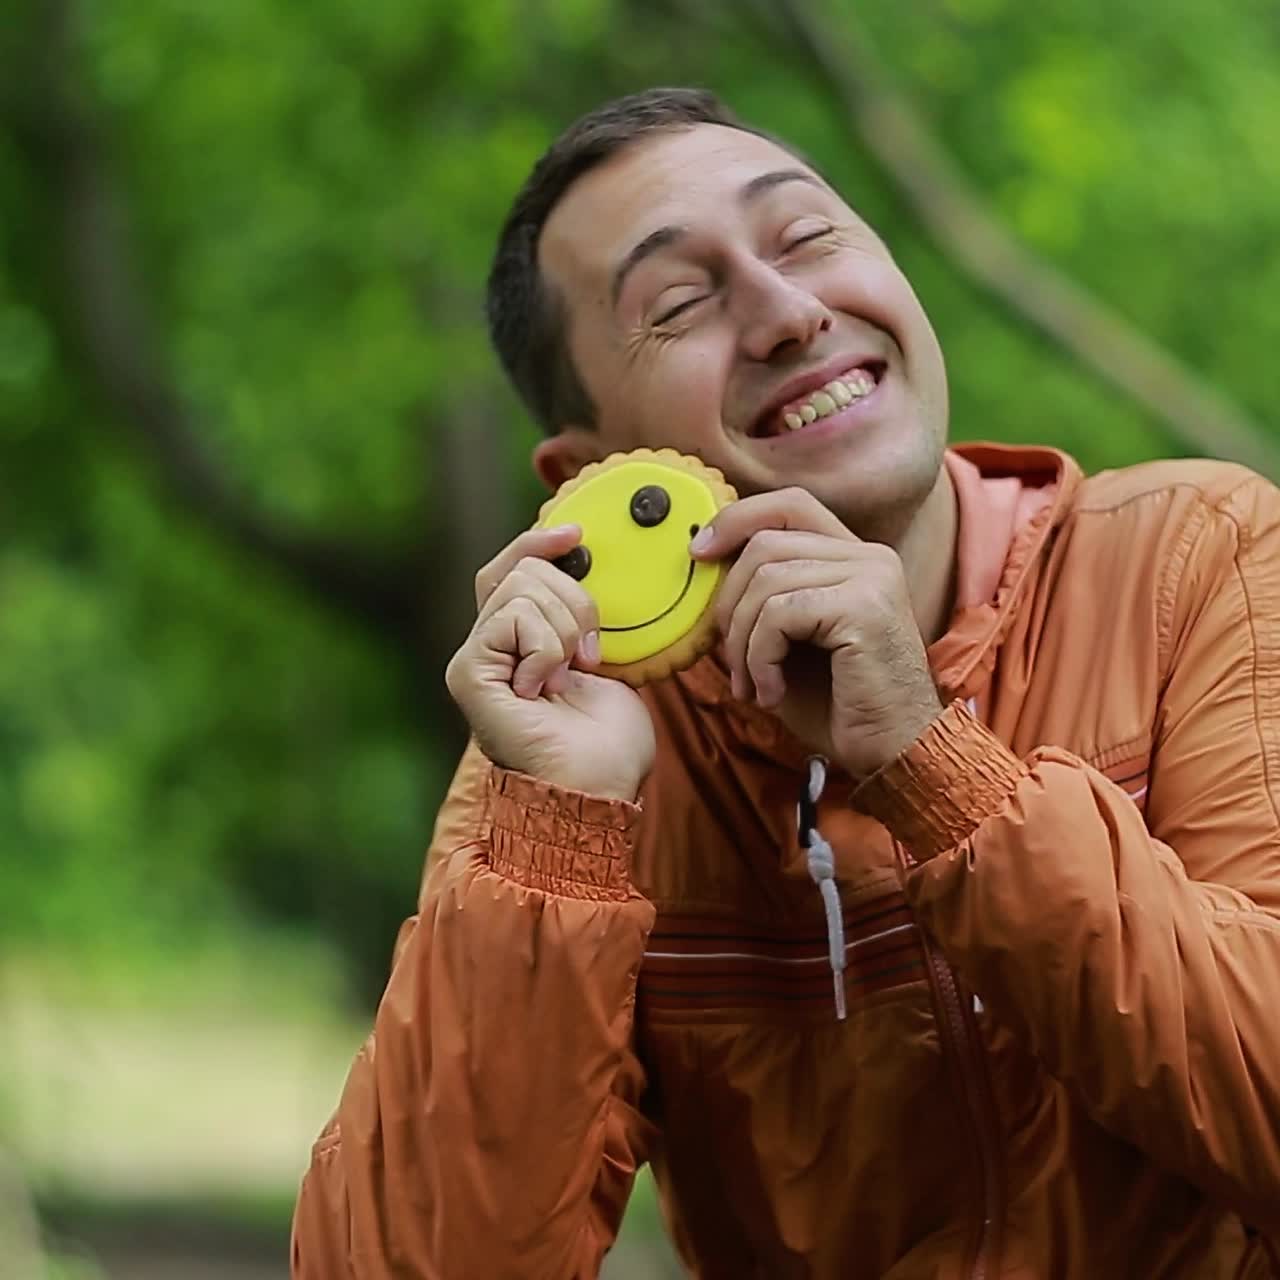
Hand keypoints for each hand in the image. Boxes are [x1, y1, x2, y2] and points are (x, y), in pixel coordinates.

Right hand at [445, 524, 655, 800]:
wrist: (597, 787)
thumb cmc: (607, 741)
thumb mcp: (604, 660)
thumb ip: (580, 616)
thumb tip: (581, 562)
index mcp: (514, 645)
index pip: (510, 569)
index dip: (538, 544)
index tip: (577, 535)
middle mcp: (486, 649)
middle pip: (521, 571)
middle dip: (574, 602)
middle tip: (588, 656)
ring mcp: (472, 661)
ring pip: (521, 589)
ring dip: (564, 630)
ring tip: (566, 678)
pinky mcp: (468, 672)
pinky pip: (514, 619)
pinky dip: (547, 648)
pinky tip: (544, 688)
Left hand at [691, 488, 942, 778]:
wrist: (892, 754)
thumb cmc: (839, 707)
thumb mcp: (787, 644)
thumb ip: (758, 601)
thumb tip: (703, 567)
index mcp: (855, 558)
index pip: (788, 505)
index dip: (736, 520)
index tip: (698, 554)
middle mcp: (869, 557)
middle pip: (765, 544)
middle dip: (729, 605)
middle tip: (731, 662)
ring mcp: (872, 577)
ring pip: (766, 580)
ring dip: (743, 642)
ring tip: (753, 685)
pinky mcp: (865, 606)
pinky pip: (779, 613)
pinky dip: (760, 657)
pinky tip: (772, 692)